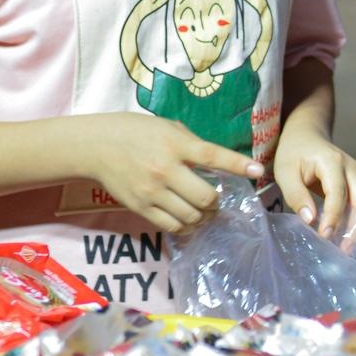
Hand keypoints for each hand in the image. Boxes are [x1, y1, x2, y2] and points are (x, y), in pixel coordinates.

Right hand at [83, 112, 264, 233]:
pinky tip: (191, 221)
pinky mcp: (140, 207)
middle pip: (204, 197)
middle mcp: (165, 169)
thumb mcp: (168, 127)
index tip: (257, 171)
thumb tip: (218, 163)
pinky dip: (187, 227)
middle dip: (217, 202)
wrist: (98, 146)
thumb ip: (193, 144)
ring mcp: (152, 192)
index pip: (212, 155)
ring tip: (205, 212)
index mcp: (175, 144)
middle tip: (217, 200)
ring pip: (191, 216)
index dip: (237, 164)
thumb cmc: (137, 132)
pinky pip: (171, 226)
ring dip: (204, 217)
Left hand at [274, 122, 355, 240]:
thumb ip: (296, 195)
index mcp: (332, 162)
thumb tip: (310, 220)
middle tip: (344, 251)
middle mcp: (351, 167)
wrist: (306, 134)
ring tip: (344, 248)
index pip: (338, 193)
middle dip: (355, 227)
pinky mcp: (355, 182)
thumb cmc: (293, 153)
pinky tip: (342, 236)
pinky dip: (353, 220)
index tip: (324, 237)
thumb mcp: (285, 172)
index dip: (333, 216)